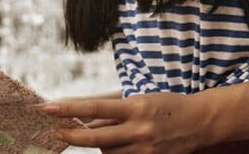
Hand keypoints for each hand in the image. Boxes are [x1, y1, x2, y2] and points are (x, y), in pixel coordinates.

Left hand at [42, 92, 211, 153]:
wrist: (200, 122)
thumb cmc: (167, 105)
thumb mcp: (140, 100)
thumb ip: (111, 111)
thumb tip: (83, 122)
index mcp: (137, 107)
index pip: (95, 109)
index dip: (70, 109)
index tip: (48, 108)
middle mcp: (140, 130)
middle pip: (96, 138)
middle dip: (73, 136)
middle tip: (57, 133)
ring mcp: (145, 150)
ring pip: (108, 153)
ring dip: (101, 145)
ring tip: (114, 133)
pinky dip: (115, 153)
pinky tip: (120, 145)